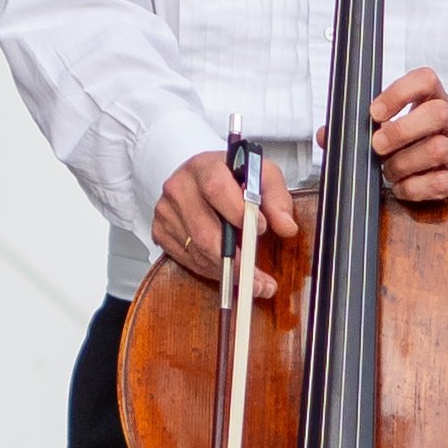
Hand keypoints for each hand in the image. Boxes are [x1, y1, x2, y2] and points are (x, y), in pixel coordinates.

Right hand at [152, 148, 301, 282]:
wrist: (203, 178)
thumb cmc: (234, 177)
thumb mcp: (262, 175)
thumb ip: (277, 198)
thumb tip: (286, 227)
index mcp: (203, 166)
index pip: (216, 188)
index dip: (239, 212)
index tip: (262, 229)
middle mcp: (179, 187)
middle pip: (204, 230)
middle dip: (236, 259)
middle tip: (259, 279)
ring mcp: (166, 211)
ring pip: (196, 250)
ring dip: (227, 271)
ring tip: (253, 281)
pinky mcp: (160, 231)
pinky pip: (187, 259)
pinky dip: (211, 270)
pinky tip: (228, 270)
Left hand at [369, 67, 447, 209]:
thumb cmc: (427, 147)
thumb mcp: (410, 127)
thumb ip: (379, 125)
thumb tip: (337, 134)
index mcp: (437, 102)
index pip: (427, 81)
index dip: (399, 92)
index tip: (376, 113)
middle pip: (438, 113)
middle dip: (401, 130)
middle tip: (379, 145)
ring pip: (437, 150)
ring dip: (402, 163)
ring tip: (390, 171)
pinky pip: (438, 184)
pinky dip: (411, 188)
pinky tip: (401, 188)